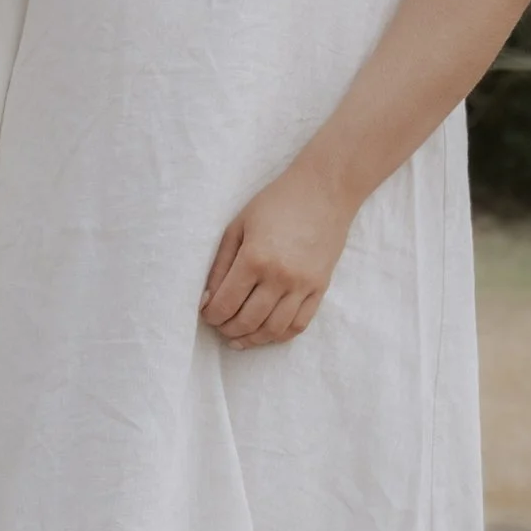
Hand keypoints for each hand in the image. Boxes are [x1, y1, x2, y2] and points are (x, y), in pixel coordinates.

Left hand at [200, 158, 357, 347]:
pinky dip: (279, 335)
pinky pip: (299, 324)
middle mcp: (280, 277)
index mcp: (255, 258)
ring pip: (273, 329)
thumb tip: (207, 299)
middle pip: (247, 321)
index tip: (206, 314)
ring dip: (252, 339)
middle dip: (227, 329)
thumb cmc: (275, 203)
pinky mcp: (320, 288)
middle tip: (219, 326)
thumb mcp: (237, 227)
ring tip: (238, 337)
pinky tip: (265, 334)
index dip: (211, 316)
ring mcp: (303, 285)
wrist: (324, 191)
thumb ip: (220, 265)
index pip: (226, 303)